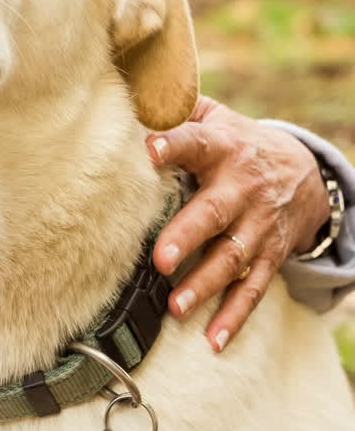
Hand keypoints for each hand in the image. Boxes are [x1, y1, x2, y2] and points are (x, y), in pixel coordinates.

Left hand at [145, 96, 329, 352]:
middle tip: (162, 259)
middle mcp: (240, 188)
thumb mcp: (214, 117)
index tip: (150, 149)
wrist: (303, 171)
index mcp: (221, 148)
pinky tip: (212, 339)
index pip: (195, 142)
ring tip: (177, 305)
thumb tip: (126, 90)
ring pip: (232, 256)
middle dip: (188, 236)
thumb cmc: (235, 143)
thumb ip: (174, 108)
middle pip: (213, 212)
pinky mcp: (268, 254)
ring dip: (206, 283)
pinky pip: (253, 288)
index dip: (174, 144)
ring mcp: (257, 225)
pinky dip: (233, 316)